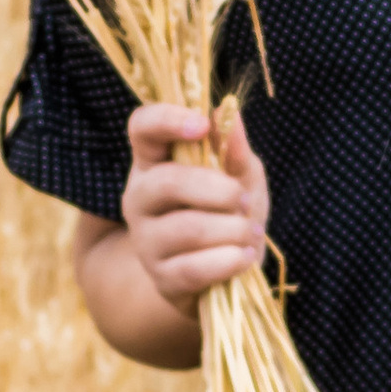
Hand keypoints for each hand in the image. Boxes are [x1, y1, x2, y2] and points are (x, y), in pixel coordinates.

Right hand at [122, 103, 268, 308]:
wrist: (226, 274)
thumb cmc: (230, 214)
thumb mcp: (242, 177)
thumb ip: (235, 149)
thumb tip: (230, 113)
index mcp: (155, 162)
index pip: (142, 127)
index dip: (167, 120)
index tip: (202, 125)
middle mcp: (140, 197)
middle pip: (166, 182)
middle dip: (218, 190)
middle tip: (244, 200)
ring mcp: (145, 240)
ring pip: (186, 228)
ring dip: (232, 229)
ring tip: (251, 233)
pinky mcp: (161, 278)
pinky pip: (194, 268)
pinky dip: (228, 261)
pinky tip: (244, 257)